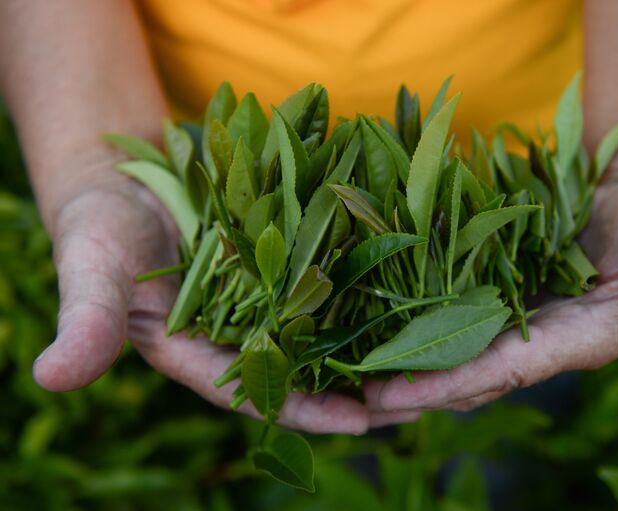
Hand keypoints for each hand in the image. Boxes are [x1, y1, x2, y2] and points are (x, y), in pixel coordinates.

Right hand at [31, 173, 413, 432]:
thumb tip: (50, 377)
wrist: (124, 171)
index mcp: (199, 352)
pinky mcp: (286, 256)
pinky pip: (331, 273)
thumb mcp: (92, 269)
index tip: (360, 421)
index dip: (307, 407)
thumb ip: (84, 320)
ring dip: (377, 341)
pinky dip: (367, 283)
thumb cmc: (101, 226)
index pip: (259, 392)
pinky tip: (413, 287)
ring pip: (330, 326)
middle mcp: (242, 331)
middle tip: (423, 398)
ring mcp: (268, 294)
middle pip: (310, 368)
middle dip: (361, 386)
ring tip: (436, 354)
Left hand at [364, 149, 617, 413]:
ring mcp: (510, 321)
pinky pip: (440, 314)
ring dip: (392, 361)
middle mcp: (537, 341)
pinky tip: (355, 318)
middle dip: (406, 384)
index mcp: (580, 340)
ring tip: (332, 371)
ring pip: (444, 350)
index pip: (507, 371)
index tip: (392, 394)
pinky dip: (400, 320)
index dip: (452, 382)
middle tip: (340, 394)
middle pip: (464, 371)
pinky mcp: (490, 295)